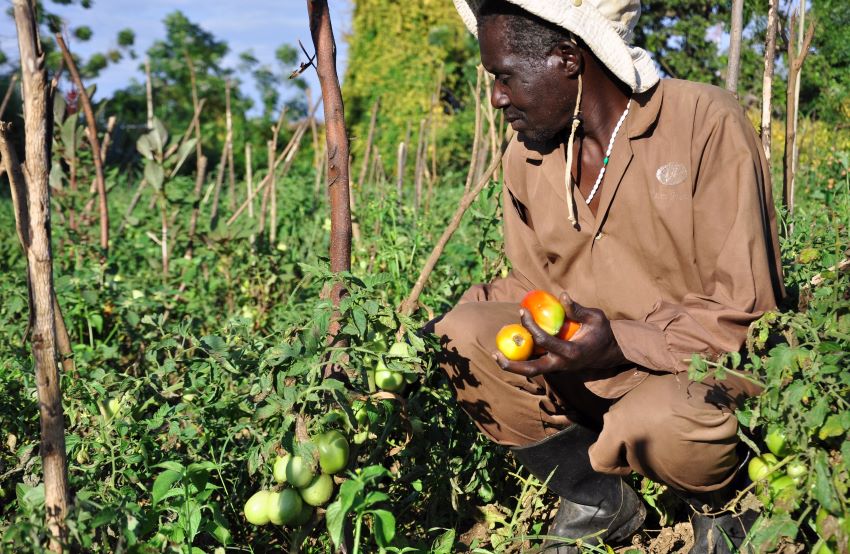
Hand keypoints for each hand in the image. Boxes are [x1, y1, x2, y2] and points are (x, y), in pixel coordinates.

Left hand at [493, 292, 626, 376]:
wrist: (610, 352)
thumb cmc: (602, 331)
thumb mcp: (595, 317)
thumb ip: (577, 309)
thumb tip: (561, 295)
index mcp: (571, 352)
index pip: (545, 341)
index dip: (531, 326)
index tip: (522, 311)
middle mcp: (562, 364)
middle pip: (532, 369)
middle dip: (513, 364)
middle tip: (495, 354)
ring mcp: (558, 367)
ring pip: (532, 370)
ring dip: (514, 364)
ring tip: (496, 354)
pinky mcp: (555, 366)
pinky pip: (536, 363)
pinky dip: (522, 358)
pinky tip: (509, 349)